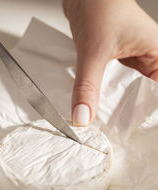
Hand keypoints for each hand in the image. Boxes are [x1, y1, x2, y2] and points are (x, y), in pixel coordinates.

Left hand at [63, 0, 157, 125]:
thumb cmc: (100, 5)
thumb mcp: (94, 52)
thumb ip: (87, 86)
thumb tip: (83, 116)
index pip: (157, 95)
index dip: (148, 113)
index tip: (134, 132)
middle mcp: (149, 58)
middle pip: (145, 96)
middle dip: (130, 113)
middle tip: (117, 133)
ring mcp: (134, 61)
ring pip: (128, 92)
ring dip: (117, 106)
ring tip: (108, 124)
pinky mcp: (118, 61)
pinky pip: (115, 85)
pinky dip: (106, 96)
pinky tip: (99, 106)